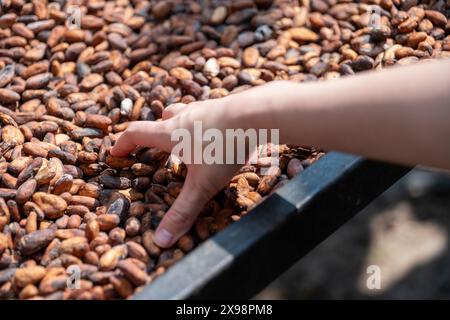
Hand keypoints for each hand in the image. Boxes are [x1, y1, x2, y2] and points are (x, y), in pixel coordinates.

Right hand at [110, 98, 242, 247]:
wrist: (256, 115)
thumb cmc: (224, 148)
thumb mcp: (202, 185)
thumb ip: (183, 211)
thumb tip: (161, 240)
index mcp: (171, 133)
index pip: (137, 133)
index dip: (123, 143)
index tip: (115, 151)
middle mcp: (185, 117)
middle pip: (163, 119)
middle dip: (155, 132)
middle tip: (155, 147)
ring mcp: (206, 108)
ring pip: (186, 113)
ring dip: (182, 125)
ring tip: (188, 141)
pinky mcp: (226, 106)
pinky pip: (209, 114)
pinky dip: (206, 124)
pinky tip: (219, 136)